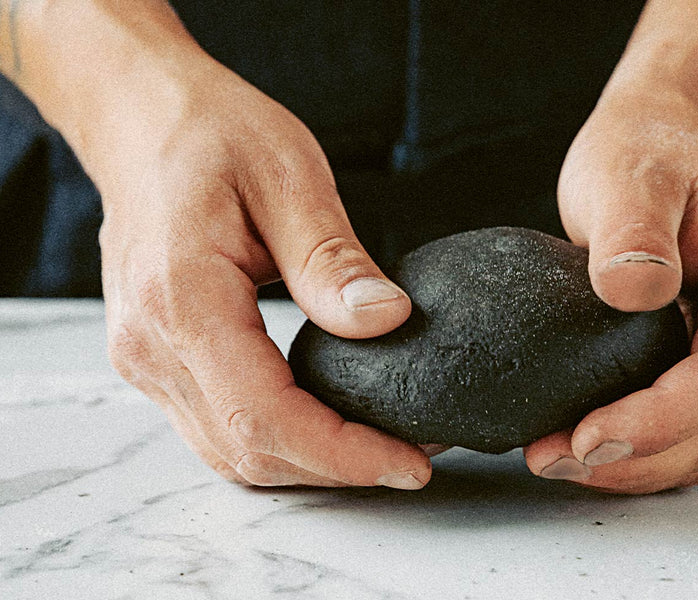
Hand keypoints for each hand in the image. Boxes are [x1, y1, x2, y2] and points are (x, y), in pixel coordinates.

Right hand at [98, 59, 430, 488]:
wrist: (138, 118)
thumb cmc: (210, 132)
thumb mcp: (288, 175)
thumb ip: (331, 259)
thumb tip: (385, 321)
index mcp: (182, 299)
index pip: (264, 416)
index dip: (343, 454)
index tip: (411, 462)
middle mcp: (151, 345)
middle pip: (248, 450)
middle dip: (339, 468)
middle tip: (416, 455)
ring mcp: (146, 358)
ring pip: (232, 452)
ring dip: (310, 463)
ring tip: (383, 446)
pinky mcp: (157, 357)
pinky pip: (219, 426)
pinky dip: (279, 440)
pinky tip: (329, 424)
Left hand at [524, 90, 697, 493]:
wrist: (659, 143)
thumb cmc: (647, 151)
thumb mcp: (631, 175)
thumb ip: (633, 231)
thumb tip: (633, 293)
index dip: (661, 419)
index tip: (588, 437)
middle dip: (638, 455)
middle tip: (551, 457)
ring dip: (637, 465)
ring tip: (556, 459)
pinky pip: (689, 426)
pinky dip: (642, 450)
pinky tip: (584, 447)